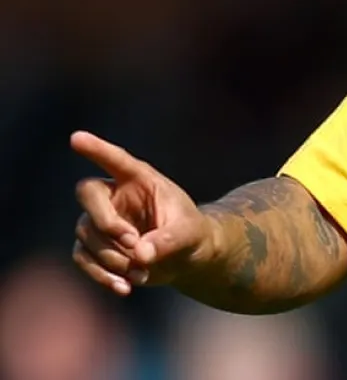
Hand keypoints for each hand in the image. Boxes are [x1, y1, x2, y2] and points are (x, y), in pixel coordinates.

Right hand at [71, 131, 216, 295]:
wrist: (187, 257)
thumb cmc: (191, 232)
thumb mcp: (188, 233)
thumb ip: (167, 240)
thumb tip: (140, 255)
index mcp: (140, 179)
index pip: (115, 159)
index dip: (96, 149)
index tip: (76, 138)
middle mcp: (115, 195)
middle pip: (87, 194)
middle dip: (106, 221)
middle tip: (132, 242)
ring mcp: (101, 220)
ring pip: (86, 232)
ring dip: (112, 257)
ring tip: (143, 272)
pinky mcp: (95, 247)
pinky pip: (83, 258)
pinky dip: (101, 275)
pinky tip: (125, 288)